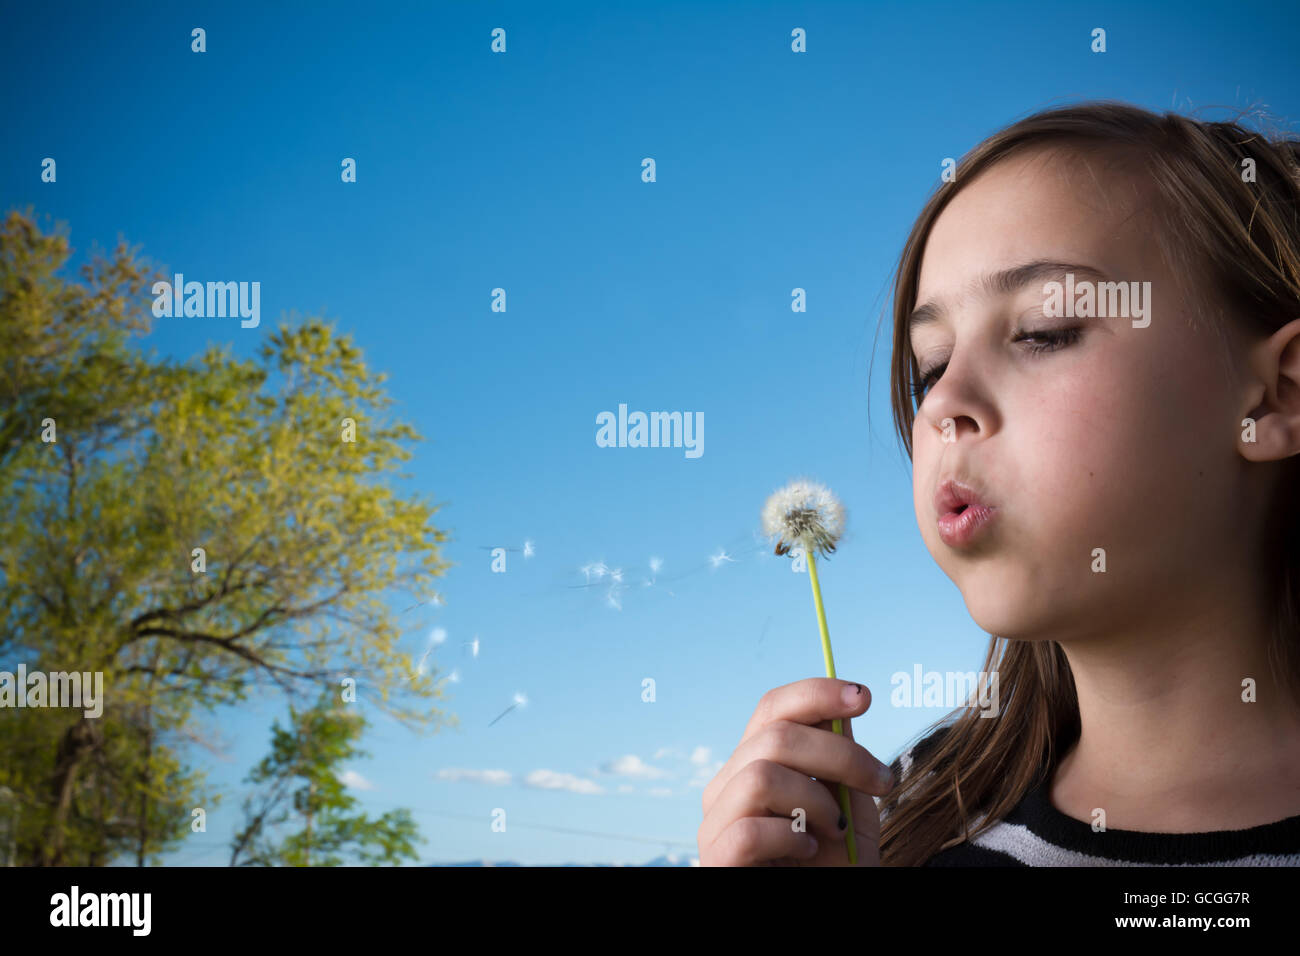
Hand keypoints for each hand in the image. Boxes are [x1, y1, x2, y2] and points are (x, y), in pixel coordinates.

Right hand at [697, 677, 893, 865]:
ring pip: (760, 776)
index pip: (772, 708)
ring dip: (816, 800)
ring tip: (837, 829)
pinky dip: (791, 838)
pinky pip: (749, 831)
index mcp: (754, 763)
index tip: (864, 696)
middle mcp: (726, 786)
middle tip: (883, 781)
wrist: (824, 916)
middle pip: (775, 735)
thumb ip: (839, 760)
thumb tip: (843, 704)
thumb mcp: (848, 805)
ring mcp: (715, 823)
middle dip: (840, 753)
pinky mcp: (716, 859)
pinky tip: (809, 852)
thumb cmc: (835, 864)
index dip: (816, 693)